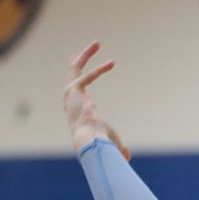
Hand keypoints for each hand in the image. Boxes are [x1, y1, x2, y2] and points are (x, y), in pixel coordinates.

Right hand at [64, 40, 129, 158]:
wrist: (90, 140)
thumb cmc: (99, 143)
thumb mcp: (111, 142)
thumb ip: (119, 146)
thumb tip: (127, 156)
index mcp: (78, 109)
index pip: (77, 92)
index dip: (80, 82)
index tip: (81, 75)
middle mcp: (72, 100)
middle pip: (72, 76)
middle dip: (78, 62)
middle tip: (83, 51)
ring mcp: (71, 94)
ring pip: (75, 69)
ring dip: (86, 55)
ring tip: (97, 43)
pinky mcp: (74, 90)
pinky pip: (86, 75)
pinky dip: (99, 68)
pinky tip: (111, 63)